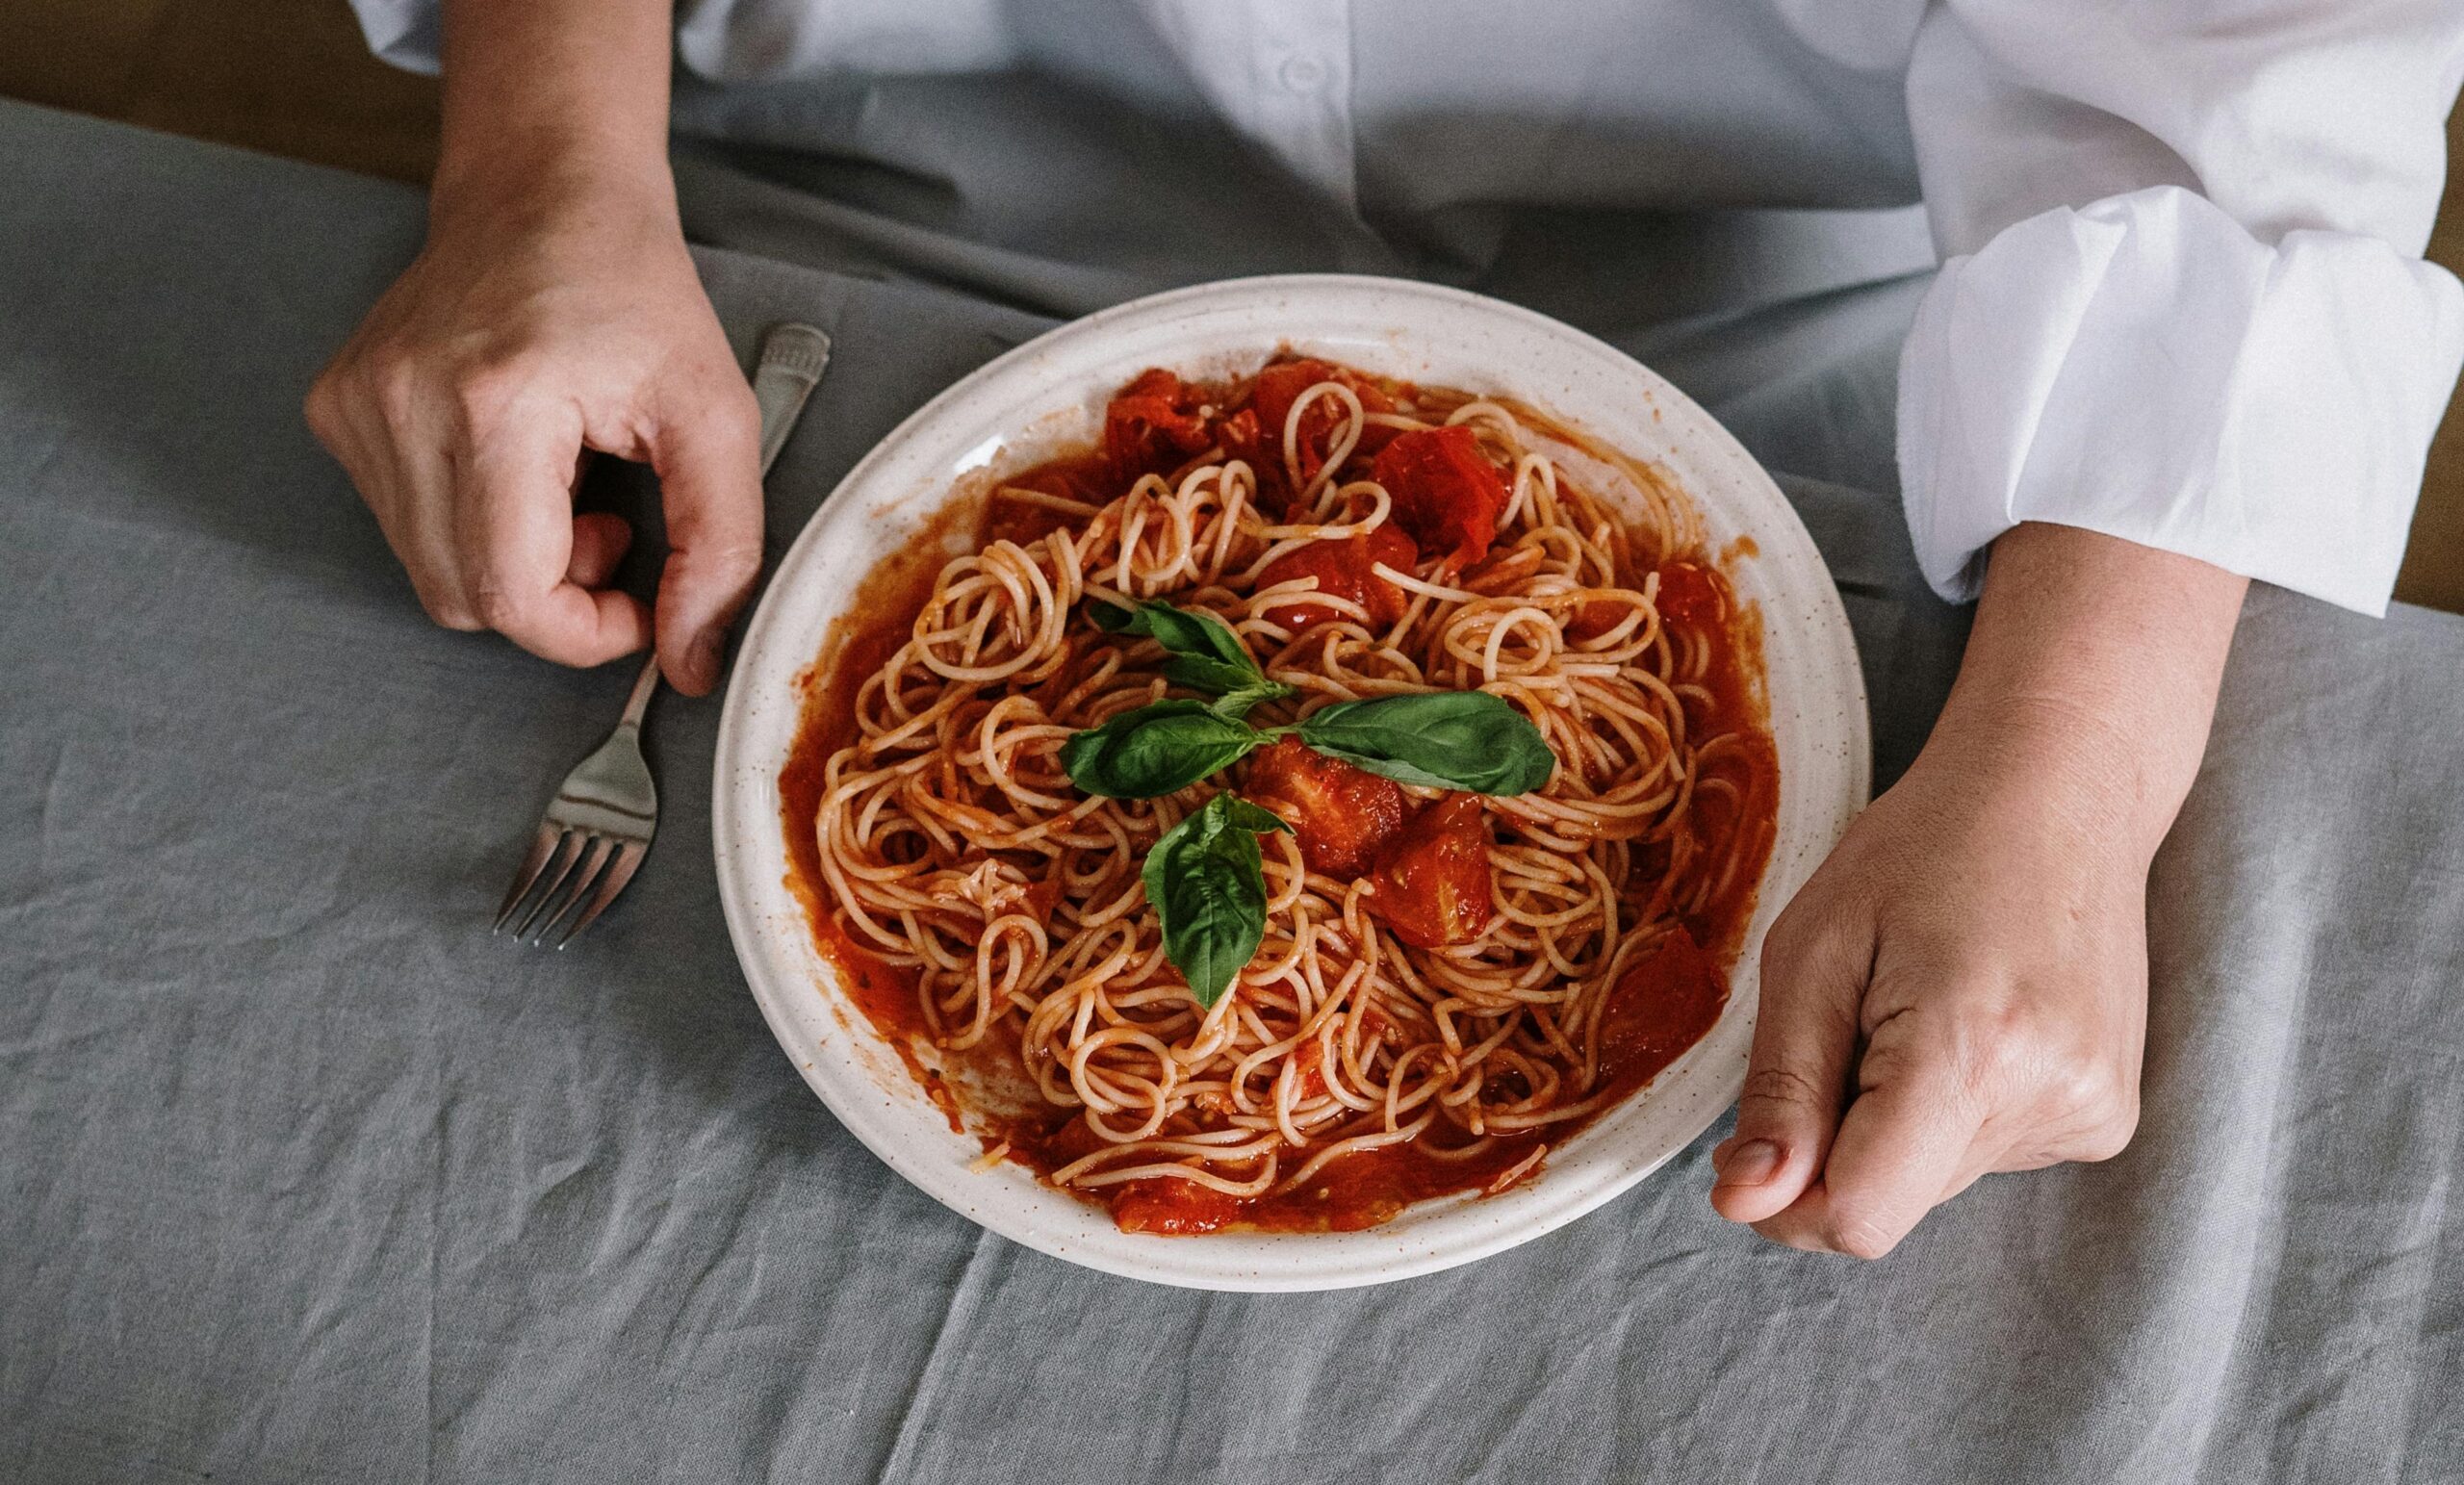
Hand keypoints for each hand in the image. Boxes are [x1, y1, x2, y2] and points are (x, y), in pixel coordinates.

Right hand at [305, 163, 759, 693]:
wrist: (544, 191)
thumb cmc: (634, 290)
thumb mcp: (718, 415)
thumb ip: (721, 548)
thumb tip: (690, 661)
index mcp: (495, 404)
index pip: (512, 596)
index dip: (584, 631)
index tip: (637, 600)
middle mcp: (402, 405)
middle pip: (466, 599)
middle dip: (554, 596)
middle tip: (609, 523)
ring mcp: (355, 406)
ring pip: (432, 574)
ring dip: (513, 561)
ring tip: (566, 483)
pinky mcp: (336, 408)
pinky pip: (404, 526)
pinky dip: (469, 525)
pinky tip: (515, 462)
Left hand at [1709, 523, 2247, 1255]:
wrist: (2061, 790)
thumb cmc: (1923, 849)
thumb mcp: (1812, 951)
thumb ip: (1780, 1090)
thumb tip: (1743, 1207)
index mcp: (1972, 1051)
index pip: (1859, 1216)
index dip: (1788, 1200)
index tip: (1761, 1135)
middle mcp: (2052, 1099)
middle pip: (1889, 1198)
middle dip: (1839, 1135)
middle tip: (1856, 1019)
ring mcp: (2094, 1113)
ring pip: (1931, 1178)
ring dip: (1896, 1115)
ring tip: (1922, 1001)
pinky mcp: (2109, 1116)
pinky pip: (1984, 1151)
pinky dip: (1950, 1106)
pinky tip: (1971, 1017)